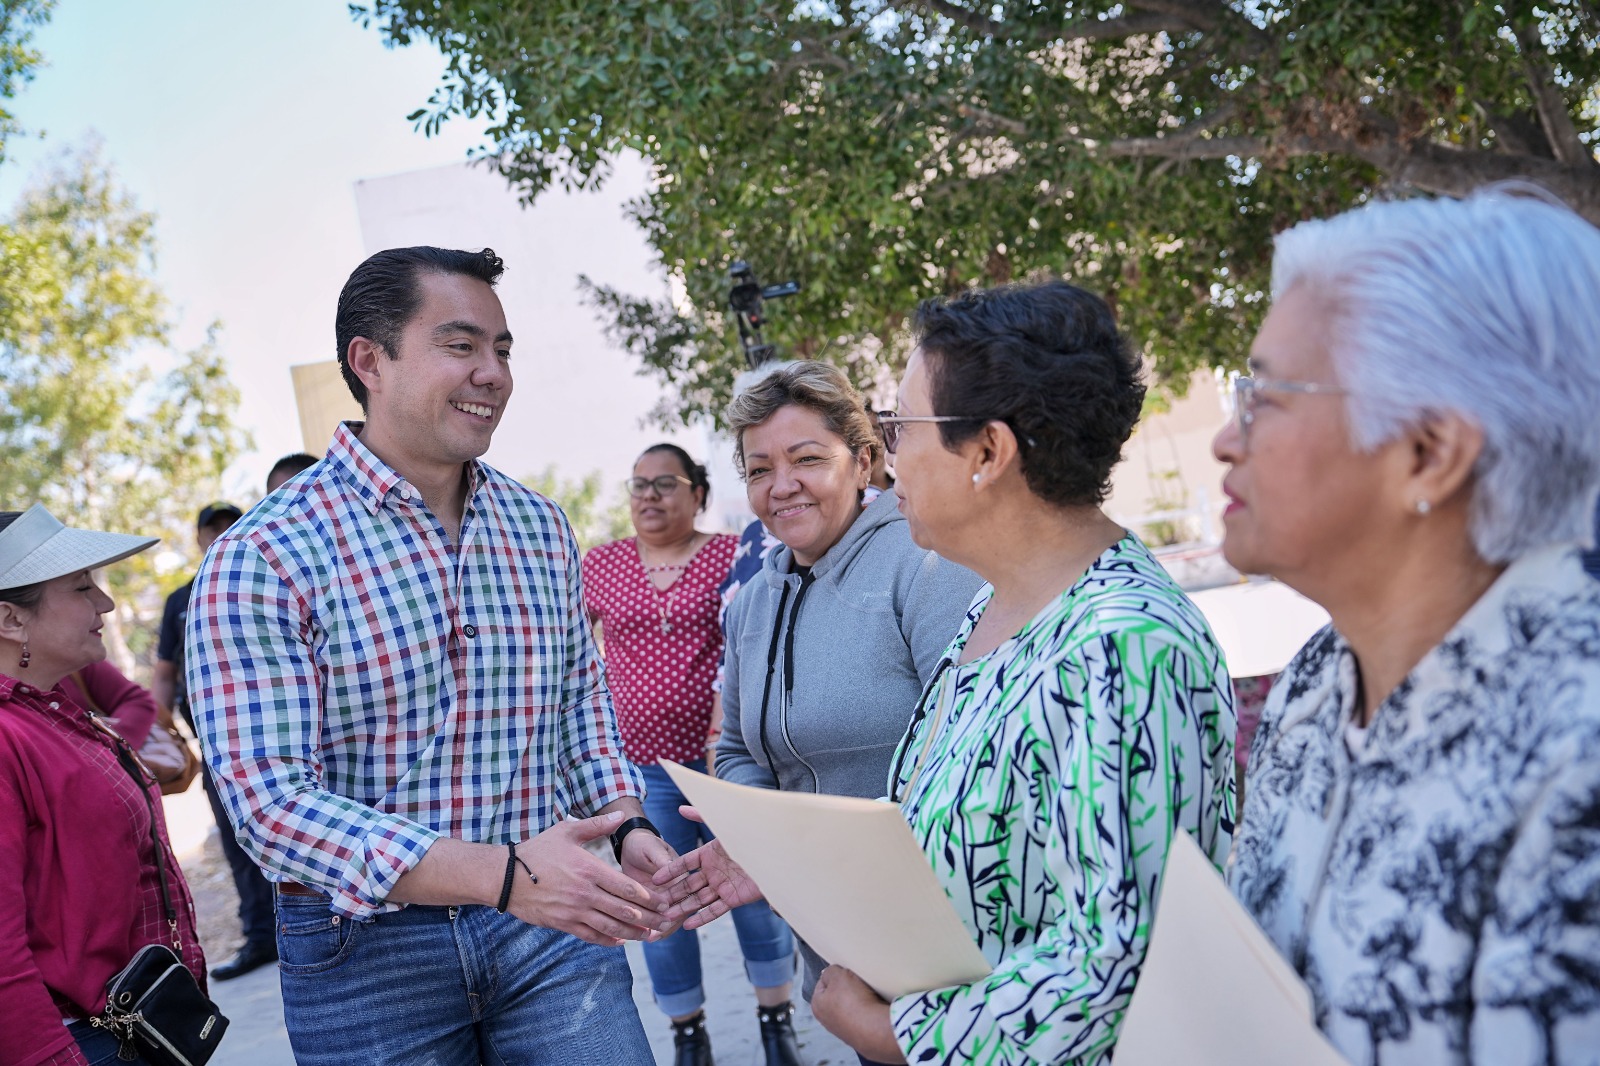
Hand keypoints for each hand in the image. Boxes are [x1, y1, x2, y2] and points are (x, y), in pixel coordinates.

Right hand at [507, 811, 662, 945]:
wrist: (504, 877)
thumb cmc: (537, 851)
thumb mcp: (566, 831)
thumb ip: (596, 825)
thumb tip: (621, 815)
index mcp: (589, 869)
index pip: (626, 887)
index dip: (648, 896)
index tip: (664, 901)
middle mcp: (585, 893)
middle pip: (624, 909)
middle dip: (648, 916)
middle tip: (665, 920)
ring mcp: (574, 911)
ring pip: (610, 926)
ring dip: (633, 932)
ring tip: (650, 934)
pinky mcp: (562, 923)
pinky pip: (590, 935)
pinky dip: (608, 940)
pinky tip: (621, 941)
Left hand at [618, 827, 685, 937]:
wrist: (631, 846)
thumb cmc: (644, 843)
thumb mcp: (652, 849)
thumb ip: (662, 860)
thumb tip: (671, 867)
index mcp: (682, 875)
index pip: (686, 896)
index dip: (678, 910)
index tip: (667, 920)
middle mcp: (677, 889)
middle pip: (679, 912)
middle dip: (668, 925)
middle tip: (654, 935)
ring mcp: (665, 897)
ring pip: (667, 918)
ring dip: (659, 929)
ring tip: (647, 938)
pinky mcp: (652, 902)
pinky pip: (653, 917)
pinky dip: (648, 926)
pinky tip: (640, 934)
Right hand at [651, 805, 763, 928]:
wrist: (776, 852)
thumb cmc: (750, 835)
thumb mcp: (724, 825)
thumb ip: (701, 816)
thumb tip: (680, 808)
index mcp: (710, 853)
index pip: (685, 864)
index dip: (670, 871)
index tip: (655, 879)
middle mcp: (714, 870)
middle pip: (688, 884)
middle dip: (672, 894)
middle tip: (655, 902)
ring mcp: (723, 885)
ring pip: (698, 899)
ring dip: (682, 908)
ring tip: (665, 916)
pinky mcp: (734, 898)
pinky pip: (715, 910)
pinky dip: (702, 918)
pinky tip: (687, 925)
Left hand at [813, 965, 902, 1062]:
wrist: (875, 1028)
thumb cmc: (853, 1001)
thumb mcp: (838, 975)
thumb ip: (830, 971)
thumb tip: (831, 974)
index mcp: (817, 1005)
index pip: (823, 983)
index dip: (835, 975)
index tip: (846, 973)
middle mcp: (827, 1021)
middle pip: (838, 995)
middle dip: (847, 988)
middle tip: (857, 983)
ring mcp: (843, 1030)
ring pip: (851, 1006)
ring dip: (859, 1000)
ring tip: (868, 994)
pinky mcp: (859, 1035)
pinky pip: (863, 1017)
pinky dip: (867, 1011)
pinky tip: (873, 1007)